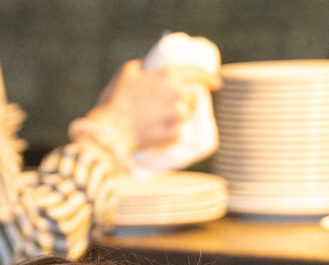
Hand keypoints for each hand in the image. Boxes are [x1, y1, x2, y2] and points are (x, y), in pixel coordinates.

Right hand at [85, 60, 217, 153]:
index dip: (209, 77)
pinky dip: (169, 129)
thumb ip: (143, 65)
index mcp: (170, 77)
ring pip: (184, 114)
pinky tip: (154, 128)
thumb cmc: (117, 99)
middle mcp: (179, 96)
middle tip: (168, 102)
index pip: (198, 74)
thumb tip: (150, 65)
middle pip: (192, 96)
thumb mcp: (127, 72)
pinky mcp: (174, 134)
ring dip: (176, 114)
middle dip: (184, 98)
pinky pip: (177, 130)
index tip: (216, 82)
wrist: (112, 130)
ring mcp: (178, 117)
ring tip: (157, 117)